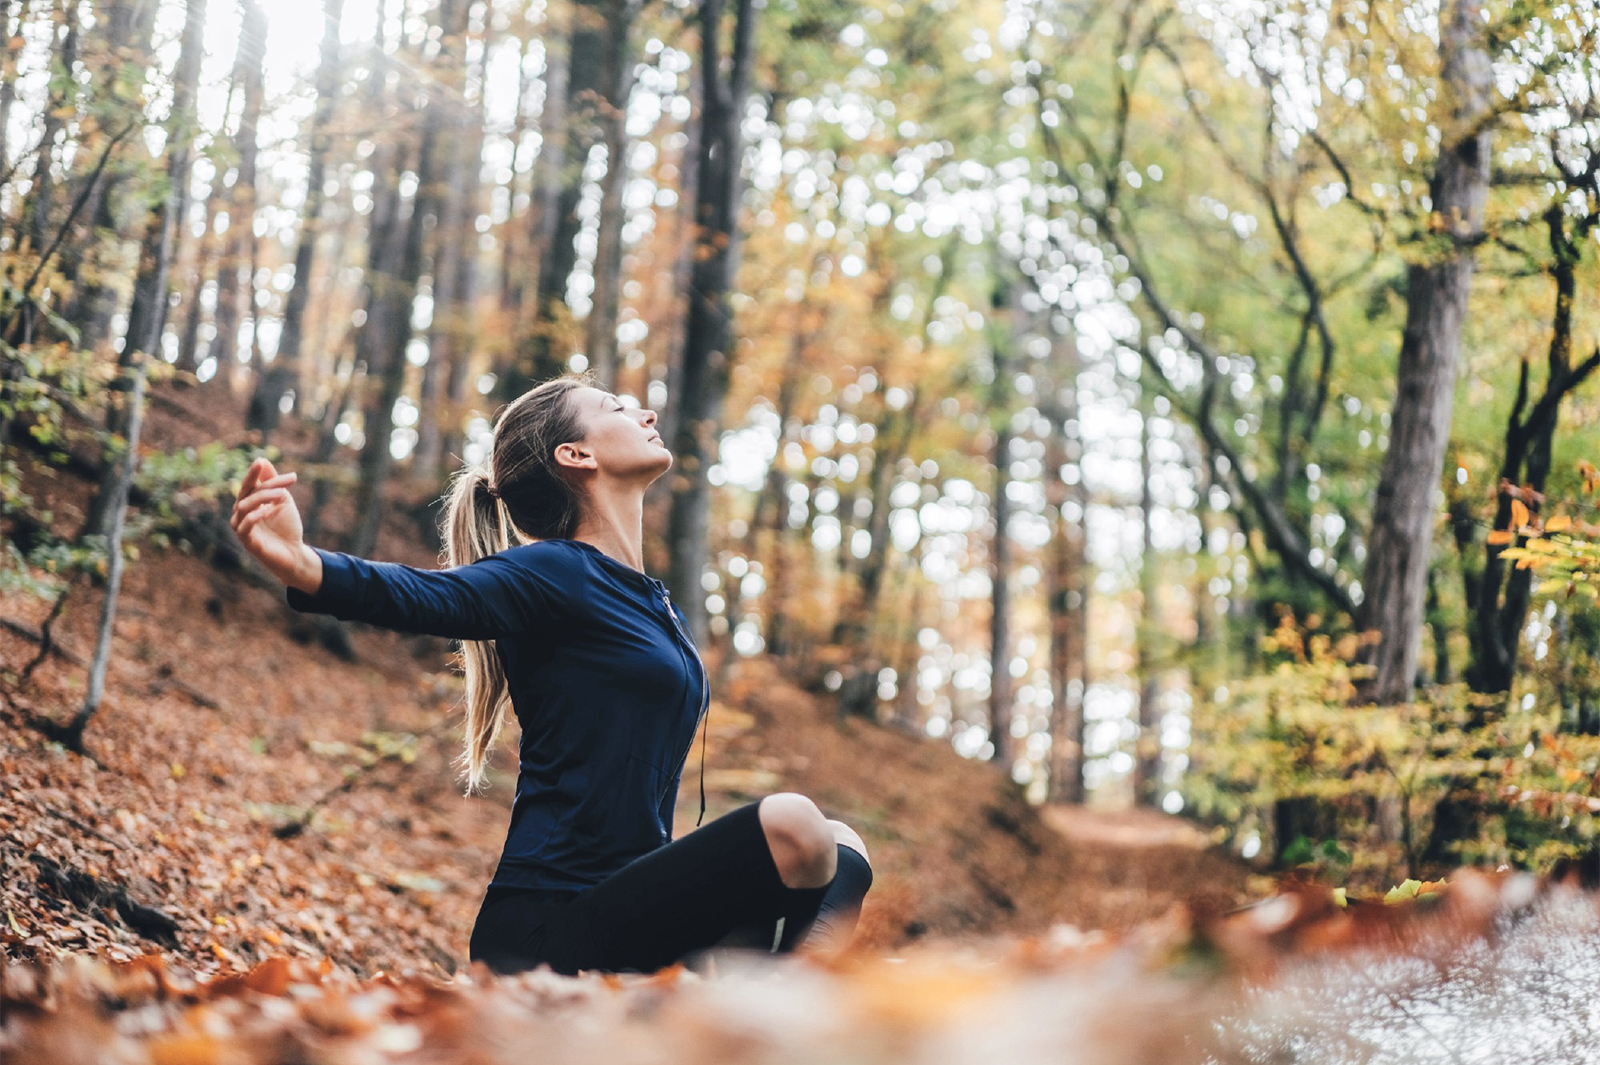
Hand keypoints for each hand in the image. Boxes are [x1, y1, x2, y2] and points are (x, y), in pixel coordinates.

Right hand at [230, 457, 319, 591]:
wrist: (294, 553)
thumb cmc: (286, 526)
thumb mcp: (282, 501)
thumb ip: (273, 483)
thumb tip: (263, 460)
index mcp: (248, 502)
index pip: (250, 484)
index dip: (256, 473)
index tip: (264, 460)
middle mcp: (241, 514)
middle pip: (246, 493)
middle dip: (262, 482)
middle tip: (283, 479)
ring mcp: (241, 527)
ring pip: (244, 507)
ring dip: (263, 497)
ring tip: (282, 494)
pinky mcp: (247, 541)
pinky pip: (244, 526)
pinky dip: (256, 515)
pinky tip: (269, 509)